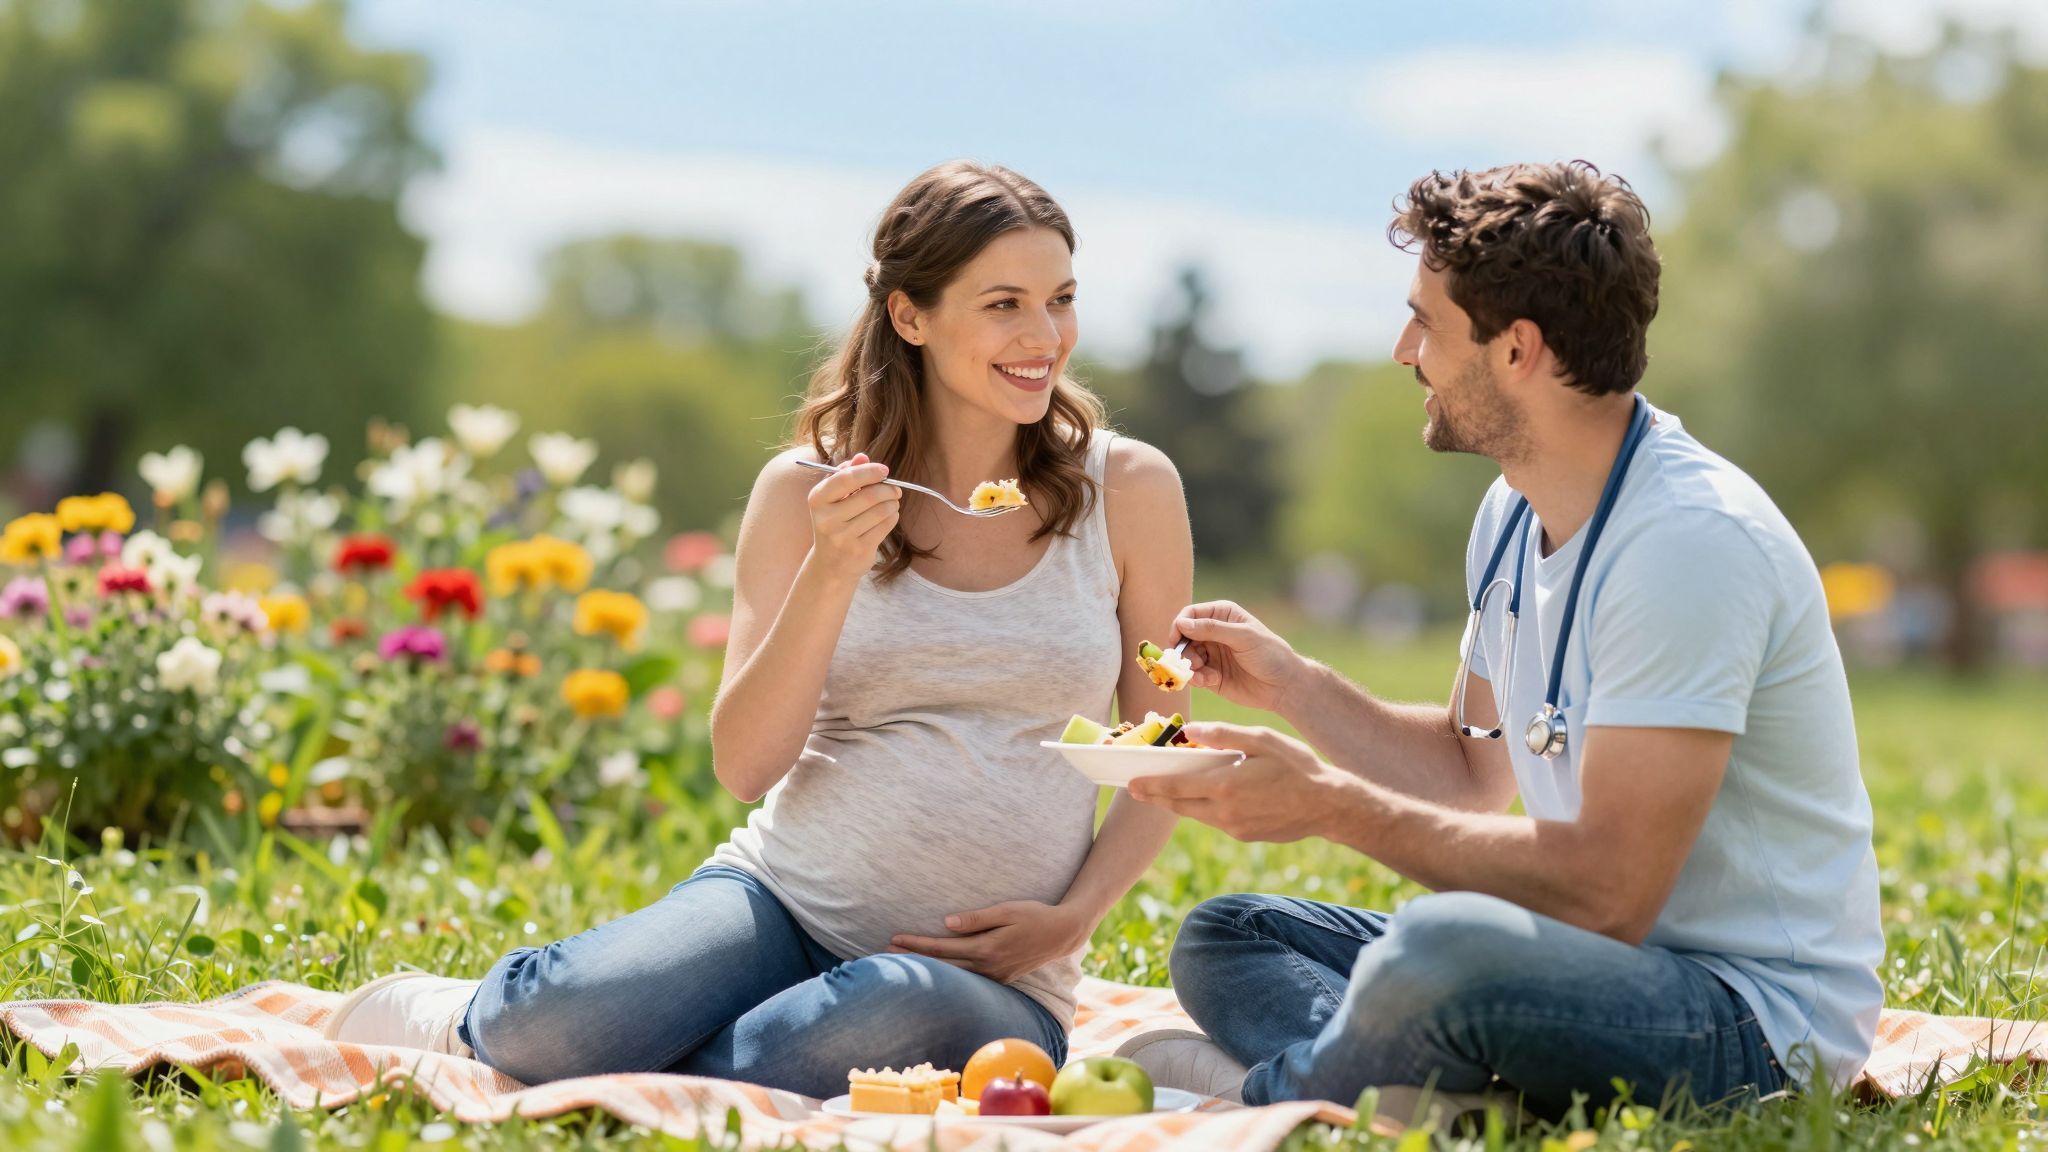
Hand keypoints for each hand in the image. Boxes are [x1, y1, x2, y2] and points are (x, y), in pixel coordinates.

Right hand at [805, 453, 901, 582]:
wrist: (830, 563)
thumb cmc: (835, 521)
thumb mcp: (834, 497)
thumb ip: (846, 473)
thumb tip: (862, 457)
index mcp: (817, 499)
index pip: (846, 479)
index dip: (869, 472)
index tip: (884, 470)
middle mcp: (827, 519)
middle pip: (868, 496)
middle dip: (888, 489)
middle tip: (895, 489)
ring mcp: (842, 537)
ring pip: (880, 511)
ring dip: (892, 503)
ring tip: (892, 503)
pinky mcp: (859, 550)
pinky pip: (885, 526)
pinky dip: (893, 517)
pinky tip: (889, 516)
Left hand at [889, 900, 1090, 984]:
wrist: (1063, 933)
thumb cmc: (1035, 915)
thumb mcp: (1007, 910)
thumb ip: (976, 919)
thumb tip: (946, 923)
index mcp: (987, 949)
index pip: (942, 948)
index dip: (917, 944)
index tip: (894, 939)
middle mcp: (988, 967)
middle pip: (943, 967)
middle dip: (914, 960)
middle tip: (886, 955)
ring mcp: (995, 975)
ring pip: (954, 976)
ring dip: (929, 970)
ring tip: (905, 964)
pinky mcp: (1001, 977)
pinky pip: (968, 978)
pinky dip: (949, 975)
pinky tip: (937, 973)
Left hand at [1128, 722, 1347, 843]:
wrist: (1328, 806)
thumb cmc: (1298, 766)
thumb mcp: (1262, 739)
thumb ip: (1224, 735)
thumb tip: (1189, 731)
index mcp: (1225, 785)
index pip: (1177, 788)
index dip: (1152, 786)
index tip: (1132, 784)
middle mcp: (1225, 812)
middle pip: (1180, 806)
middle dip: (1157, 798)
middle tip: (1138, 790)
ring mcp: (1235, 828)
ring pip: (1197, 815)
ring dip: (1181, 803)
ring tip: (1169, 791)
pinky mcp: (1246, 836)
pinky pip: (1218, 821)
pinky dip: (1207, 809)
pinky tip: (1209, 797)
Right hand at [1172, 601, 1304, 713]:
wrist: (1284, 686)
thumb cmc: (1270, 654)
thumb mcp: (1243, 637)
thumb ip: (1213, 629)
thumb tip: (1182, 624)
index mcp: (1222, 615)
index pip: (1191, 615)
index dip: (1180, 626)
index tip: (1176, 640)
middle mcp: (1213, 633)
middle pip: (1183, 637)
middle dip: (1183, 651)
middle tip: (1191, 663)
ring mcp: (1211, 654)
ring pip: (1185, 658)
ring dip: (1190, 667)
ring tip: (1205, 675)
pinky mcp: (1211, 675)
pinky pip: (1193, 675)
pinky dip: (1197, 679)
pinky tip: (1212, 681)